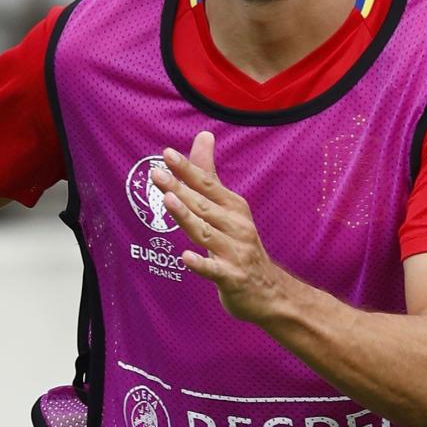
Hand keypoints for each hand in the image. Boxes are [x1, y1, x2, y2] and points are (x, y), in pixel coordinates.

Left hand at [152, 132, 288, 322]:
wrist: (269, 291)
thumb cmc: (241, 245)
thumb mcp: (228, 208)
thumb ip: (210, 174)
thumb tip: (204, 135)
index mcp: (234, 207)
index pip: (208, 184)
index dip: (188, 169)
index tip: (167, 154)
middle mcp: (237, 226)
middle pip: (204, 206)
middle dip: (180, 189)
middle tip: (156, 174)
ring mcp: (235, 252)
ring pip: (207, 233)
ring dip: (188, 217)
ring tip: (168, 202)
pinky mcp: (233, 277)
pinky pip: (215, 270)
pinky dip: (201, 264)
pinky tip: (185, 258)